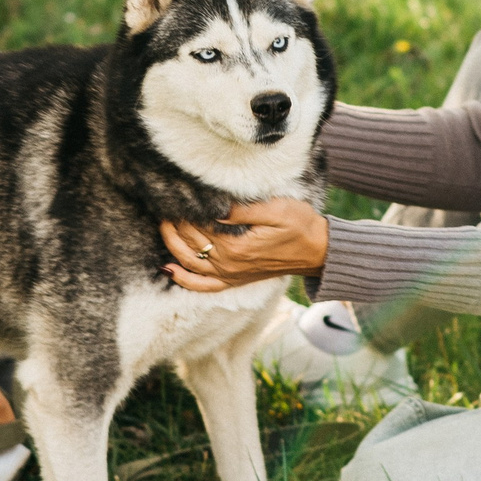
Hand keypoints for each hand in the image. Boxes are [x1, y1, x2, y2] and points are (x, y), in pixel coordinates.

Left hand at [161, 198, 329, 292]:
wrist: (317, 250)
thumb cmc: (299, 224)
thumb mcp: (274, 209)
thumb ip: (241, 210)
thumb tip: (213, 205)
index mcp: (236, 246)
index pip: (198, 226)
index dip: (185, 210)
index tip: (177, 194)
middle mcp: (228, 264)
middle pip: (191, 242)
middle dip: (175, 223)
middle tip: (166, 204)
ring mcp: (230, 275)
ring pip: (189, 263)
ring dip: (171, 245)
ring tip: (163, 225)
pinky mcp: (234, 280)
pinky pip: (203, 286)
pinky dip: (183, 279)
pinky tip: (169, 269)